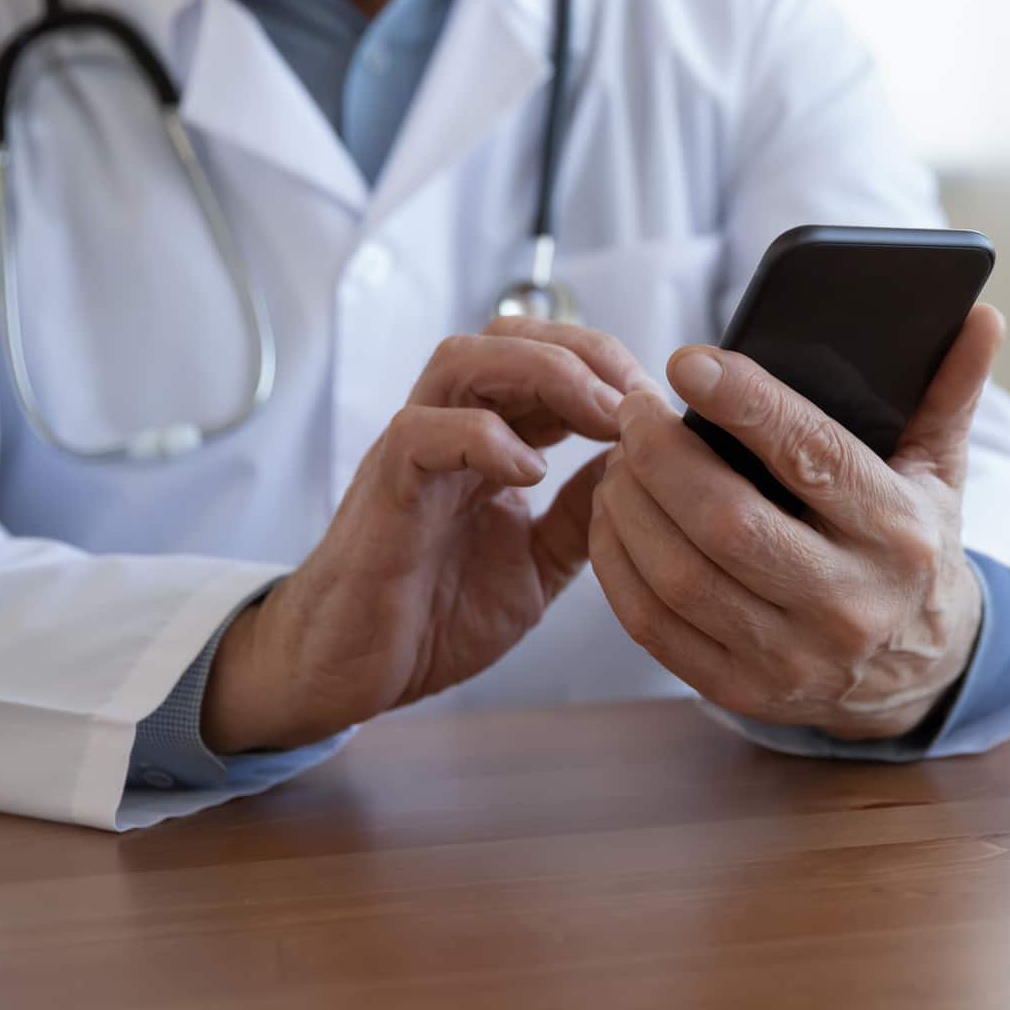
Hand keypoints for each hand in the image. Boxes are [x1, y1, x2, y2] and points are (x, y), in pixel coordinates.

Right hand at [201, 317, 661, 752]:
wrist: (347, 672)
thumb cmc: (432, 615)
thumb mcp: (538, 563)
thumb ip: (582, 513)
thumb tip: (643, 467)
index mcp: (488, 440)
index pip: (550, 361)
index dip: (611, 371)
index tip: (662, 409)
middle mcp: (449, 430)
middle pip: (511, 337)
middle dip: (587, 354)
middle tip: (641, 400)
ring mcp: (412, 454)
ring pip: (466, 359)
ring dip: (545, 372)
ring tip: (601, 417)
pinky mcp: (384, 491)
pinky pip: (423, 433)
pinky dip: (482, 436)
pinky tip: (530, 472)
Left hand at [589, 305, 1005, 740]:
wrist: (920, 669)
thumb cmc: (914, 546)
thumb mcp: (940, 471)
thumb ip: (950, 390)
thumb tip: (983, 316)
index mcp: (899, 532)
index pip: (810, 455)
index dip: (743, 403)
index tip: (688, 361)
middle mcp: (851, 602)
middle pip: (727, 519)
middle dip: (660, 455)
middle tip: (632, 409)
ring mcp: (794, 655)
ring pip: (681, 575)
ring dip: (630, 506)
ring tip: (617, 458)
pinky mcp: (746, 690)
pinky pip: (655, 627)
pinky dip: (619, 565)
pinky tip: (613, 518)